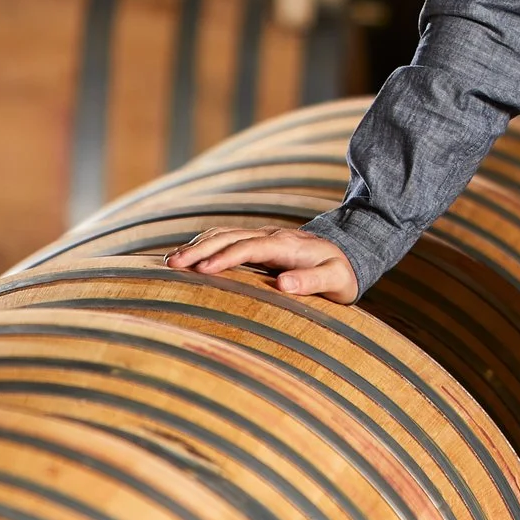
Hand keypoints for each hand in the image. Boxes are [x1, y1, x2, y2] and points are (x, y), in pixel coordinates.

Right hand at [164, 227, 357, 302]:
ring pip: (224, 235)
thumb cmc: (342, 271)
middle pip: (230, 237)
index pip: (251, 247)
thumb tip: (283, 284)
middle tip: (173, 264)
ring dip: (197, 246)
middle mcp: (270, 235)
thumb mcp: (336, 279)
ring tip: (170, 262)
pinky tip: (186, 257)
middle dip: (200, 249)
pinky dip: (204, 245)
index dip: (227, 257)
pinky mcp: (256, 242)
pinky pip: (225, 239)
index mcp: (287, 245)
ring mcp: (262, 236)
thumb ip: (312, 281)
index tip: (203, 270)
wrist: (349, 251)